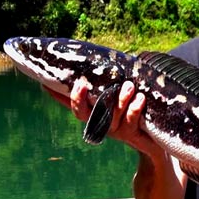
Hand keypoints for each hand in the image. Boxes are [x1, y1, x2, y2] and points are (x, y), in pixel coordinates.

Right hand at [45, 78, 162, 156]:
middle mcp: (102, 123)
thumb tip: (96, 57)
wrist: (155, 140)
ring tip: (128, 85)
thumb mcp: (122, 95)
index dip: (57, 97)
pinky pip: (131, 121)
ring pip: (112, 115)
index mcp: (95, 113)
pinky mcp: (133, 134)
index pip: (72, 105)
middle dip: (80, 99)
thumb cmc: (136, 109)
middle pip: (84, 114)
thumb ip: (109, 81)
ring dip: (120, 99)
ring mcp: (116, 130)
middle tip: (81, 83)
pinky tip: (140, 98)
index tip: (44, 84)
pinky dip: (134, 109)